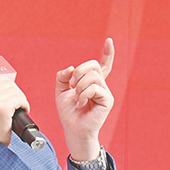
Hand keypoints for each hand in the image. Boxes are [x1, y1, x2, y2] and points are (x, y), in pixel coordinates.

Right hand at [0, 75, 29, 146]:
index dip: (8, 86)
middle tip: (17, 103)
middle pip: (8, 83)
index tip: (11, 94)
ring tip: (18, 108)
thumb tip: (8, 84)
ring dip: (21, 99)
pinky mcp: (2, 106)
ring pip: (15, 91)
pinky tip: (21, 111)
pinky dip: (24, 105)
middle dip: (16, 92)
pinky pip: (20, 99)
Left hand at [55, 38, 114, 160]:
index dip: (107, 53)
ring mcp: (105, 92)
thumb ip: (63, 77)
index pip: (103, 64)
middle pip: (93, 65)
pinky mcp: (107, 100)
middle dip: (78, 73)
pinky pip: (95, 88)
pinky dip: (83, 95)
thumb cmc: (69, 113)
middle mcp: (101, 85)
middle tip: (72, 86)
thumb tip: (71, 68)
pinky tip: (81, 104)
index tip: (109, 41)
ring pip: (92, 76)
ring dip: (79, 86)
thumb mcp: (60, 91)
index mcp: (92, 82)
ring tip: (77, 99)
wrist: (72, 129)